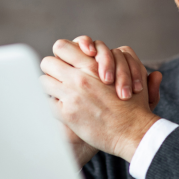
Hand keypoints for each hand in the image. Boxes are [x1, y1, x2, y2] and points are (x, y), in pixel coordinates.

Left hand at [41, 40, 160, 161]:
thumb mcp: (132, 74)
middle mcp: (79, 78)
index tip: (67, 62)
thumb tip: (104, 54)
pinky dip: (53, 105)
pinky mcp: (67, 114)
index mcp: (92, 65)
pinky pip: (48, 103)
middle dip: (52, 70)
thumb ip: (119, 60)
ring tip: (59, 94)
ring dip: (51, 87)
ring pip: (44, 82)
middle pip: (48, 62)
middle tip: (59, 78)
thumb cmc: (135, 105)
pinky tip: (63, 109)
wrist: (133, 131)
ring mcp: (71, 95)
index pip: (61, 47)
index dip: (61, 54)